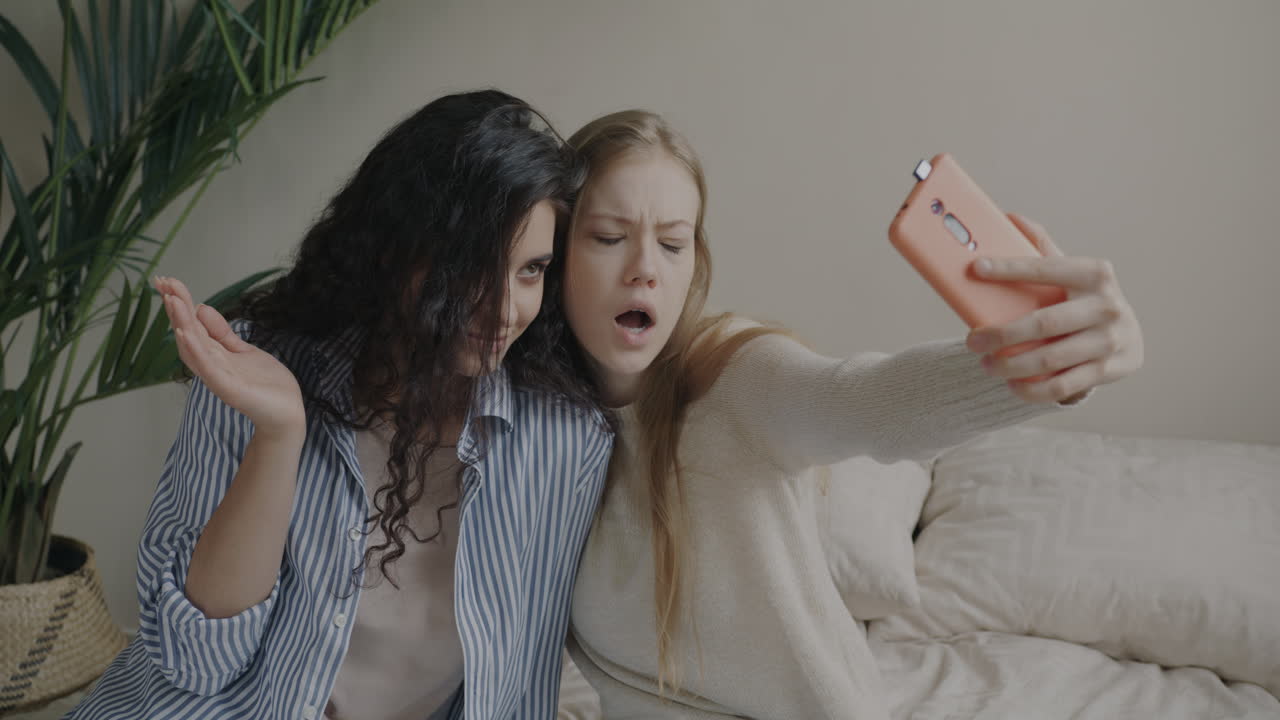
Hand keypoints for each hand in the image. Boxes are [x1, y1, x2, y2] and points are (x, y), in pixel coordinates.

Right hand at [154, 276, 305, 437]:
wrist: (286, 415)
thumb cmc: (266, 385)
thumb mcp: (243, 350)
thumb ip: (222, 333)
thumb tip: (202, 307)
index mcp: (214, 355)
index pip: (192, 326)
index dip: (180, 304)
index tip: (167, 282)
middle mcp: (211, 365)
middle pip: (188, 333)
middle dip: (176, 308)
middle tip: (162, 283)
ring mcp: (218, 377)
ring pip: (194, 347)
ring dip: (181, 323)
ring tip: (171, 301)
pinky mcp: (229, 389)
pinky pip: (207, 368)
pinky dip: (195, 350)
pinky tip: (185, 333)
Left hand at [964, 214, 1143, 403]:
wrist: (1128, 336)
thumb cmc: (1084, 299)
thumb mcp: (1071, 270)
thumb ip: (1042, 247)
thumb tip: (1010, 218)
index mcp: (1094, 273)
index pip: (1044, 268)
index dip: (1009, 268)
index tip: (976, 268)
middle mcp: (1106, 305)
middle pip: (1043, 323)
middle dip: (1001, 334)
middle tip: (972, 341)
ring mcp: (1110, 340)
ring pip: (1050, 359)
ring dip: (1011, 366)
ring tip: (986, 365)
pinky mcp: (1110, 370)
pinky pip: (1063, 386)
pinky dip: (1032, 389)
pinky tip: (1012, 385)